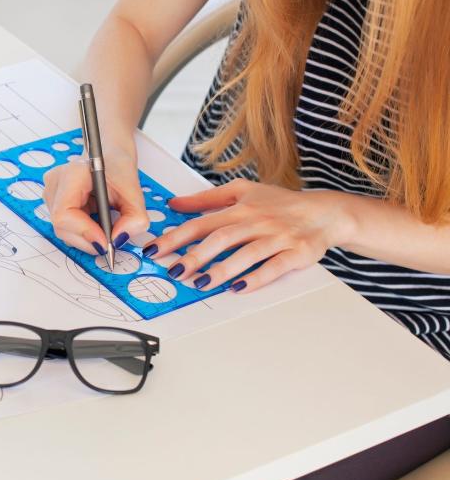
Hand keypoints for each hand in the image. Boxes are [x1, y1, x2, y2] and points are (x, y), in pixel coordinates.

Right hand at [43, 148, 149, 255]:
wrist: (110, 155)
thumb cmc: (118, 167)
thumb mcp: (134, 191)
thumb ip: (134, 217)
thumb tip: (120, 239)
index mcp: (72, 174)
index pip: (64, 213)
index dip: (84, 232)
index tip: (105, 242)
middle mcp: (55, 183)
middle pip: (62, 226)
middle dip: (87, 240)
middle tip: (110, 243)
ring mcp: (51, 193)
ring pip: (62, 230)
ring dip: (86, 238)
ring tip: (105, 230)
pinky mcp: (53, 201)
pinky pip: (65, 226)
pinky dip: (82, 232)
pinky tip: (96, 224)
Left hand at [147, 178, 349, 292]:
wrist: (324, 212)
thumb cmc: (280, 203)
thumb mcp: (242, 192)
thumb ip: (207, 199)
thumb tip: (174, 204)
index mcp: (240, 208)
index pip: (202, 222)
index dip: (176, 236)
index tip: (155, 249)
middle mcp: (257, 221)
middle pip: (221, 238)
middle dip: (195, 255)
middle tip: (174, 271)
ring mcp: (277, 237)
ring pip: (246, 253)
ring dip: (222, 269)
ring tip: (200, 283)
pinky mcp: (297, 253)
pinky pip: (275, 266)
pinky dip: (257, 277)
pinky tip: (239, 288)